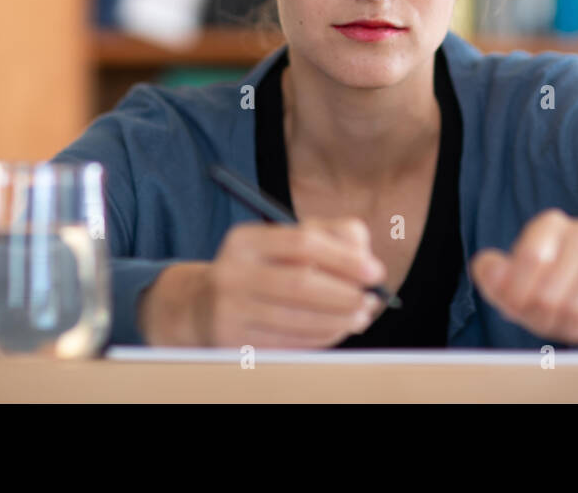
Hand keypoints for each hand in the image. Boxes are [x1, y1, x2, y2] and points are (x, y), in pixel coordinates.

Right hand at [139, 216, 388, 347]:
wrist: (201, 307)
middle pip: (301, 283)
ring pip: (297, 318)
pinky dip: (321, 337)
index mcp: (246, 240)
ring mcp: (229, 311)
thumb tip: (366, 258)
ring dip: (339, 320)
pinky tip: (337, 329)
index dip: (345, 258)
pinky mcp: (234, 343)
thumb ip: (332, 236)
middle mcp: (232, 273)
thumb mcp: (285, 242)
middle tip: (372, 299)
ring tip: (362, 316)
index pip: (304, 242)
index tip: (375, 271)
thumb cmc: (261, 270)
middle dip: (345, 293)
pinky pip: (289, 343)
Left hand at [470, 209, 577, 350]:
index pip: (531, 257)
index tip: (523, 307)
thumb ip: (494, 277)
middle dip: (549, 318)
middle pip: (553, 289)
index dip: (522, 294)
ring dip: (577, 328)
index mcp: (550, 226)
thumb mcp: (515, 291)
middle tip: (555, 322)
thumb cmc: (554, 298)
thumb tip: (488, 266)